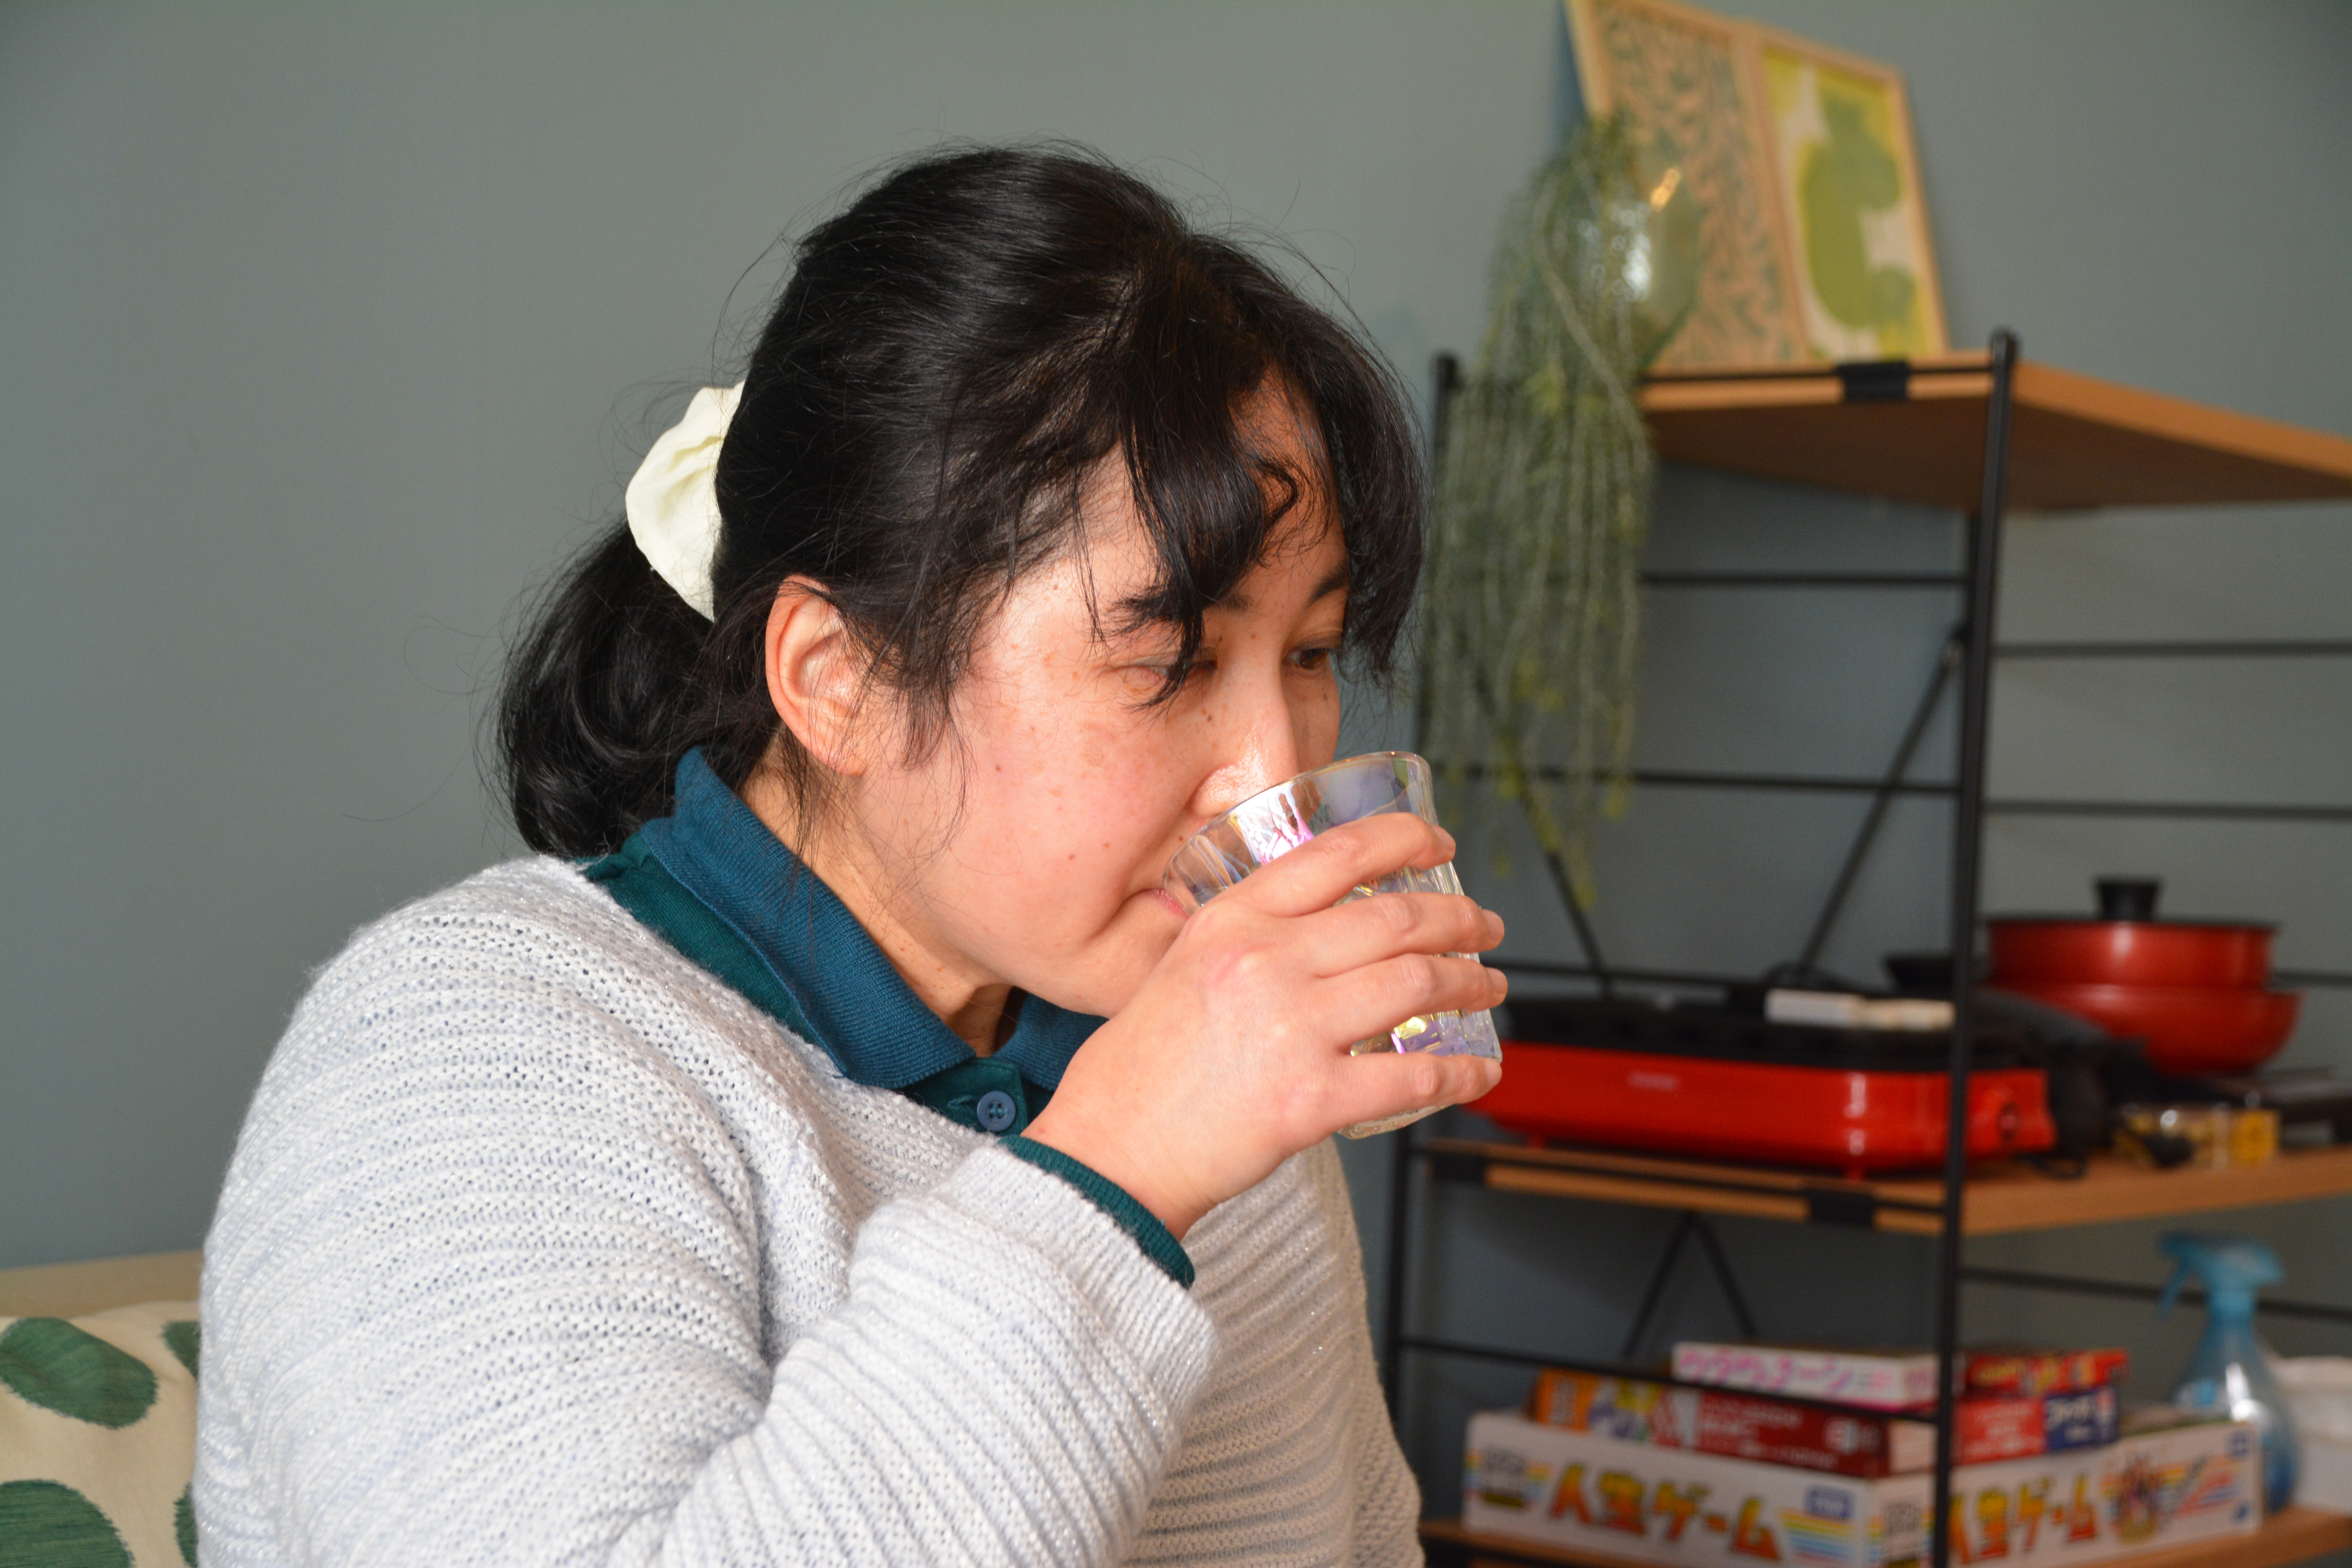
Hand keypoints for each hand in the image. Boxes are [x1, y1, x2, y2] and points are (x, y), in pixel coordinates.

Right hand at [1024, 813, 1505, 1239]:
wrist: (1109, 1152)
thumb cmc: (1137, 1072)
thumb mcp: (1181, 967)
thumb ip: (1248, 939)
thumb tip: (1324, 930)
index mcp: (1232, 920)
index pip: (1337, 853)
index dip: (1404, 840)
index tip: (1438, 844)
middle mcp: (1265, 960)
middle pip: (1397, 918)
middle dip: (1459, 919)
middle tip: (1483, 927)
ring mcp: (1291, 1028)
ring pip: (1417, 983)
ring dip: (1471, 984)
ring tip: (1488, 988)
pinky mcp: (1311, 1099)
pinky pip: (1414, 1077)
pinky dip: (1461, 1074)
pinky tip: (1478, 1073)